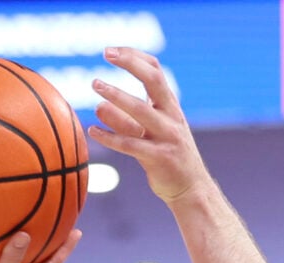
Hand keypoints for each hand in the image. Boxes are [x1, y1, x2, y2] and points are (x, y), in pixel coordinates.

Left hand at [87, 47, 214, 204]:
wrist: (191, 190)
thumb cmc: (167, 159)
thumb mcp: (147, 135)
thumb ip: (124, 120)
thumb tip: (98, 104)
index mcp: (170, 106)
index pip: (155, 70)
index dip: (134, 56)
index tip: (111, 51)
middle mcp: (171, 117)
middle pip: (153, 80)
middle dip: (130, 63)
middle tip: (106, 54)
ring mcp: (167, 137)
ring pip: (140, 110)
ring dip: (116, 96)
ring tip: (95, 85)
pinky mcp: (159, 158)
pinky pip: (130, 144)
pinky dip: (110, 136)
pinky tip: (92, 131)